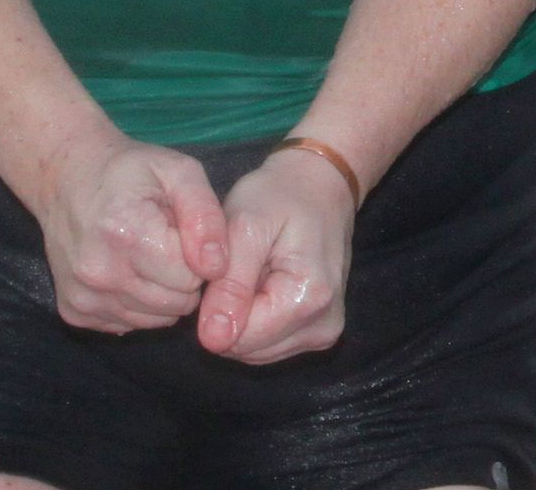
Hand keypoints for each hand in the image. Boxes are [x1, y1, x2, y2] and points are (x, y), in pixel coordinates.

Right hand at [34, 130, 227, 336]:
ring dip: (160, 292)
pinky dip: (135, 302)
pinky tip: (123, 268)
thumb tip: (216, 268)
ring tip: (144, 252)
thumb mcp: (177, 171)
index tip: (179, 229)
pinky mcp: (74, 312)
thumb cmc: (128, 170)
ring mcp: (84, 297)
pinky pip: (129, 323)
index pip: (191, 277)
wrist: (65, 176)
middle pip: (175, 304)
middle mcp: (100, 273)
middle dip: (181, 275)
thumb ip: (205, 215)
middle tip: (163, 240)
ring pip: (156, 320)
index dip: (195, 253)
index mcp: (127, 233)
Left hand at [196, 145, 354, 363]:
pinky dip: (255, 317)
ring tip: (251, 269)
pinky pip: (269, 343)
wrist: (318, 185)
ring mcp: (323, 334)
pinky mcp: (318, 333)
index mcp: (308, 301)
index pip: (240, 338)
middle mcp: (323, 328)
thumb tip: (212, 342)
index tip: (222, 265)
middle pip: (248, 348)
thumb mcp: (246, 226)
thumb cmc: (279, 196)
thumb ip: (230, 285)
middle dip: (230, 311)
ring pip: (255, 350)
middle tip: (238, 262)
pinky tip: (261, 281)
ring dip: (241, 315)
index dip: (217, 304)